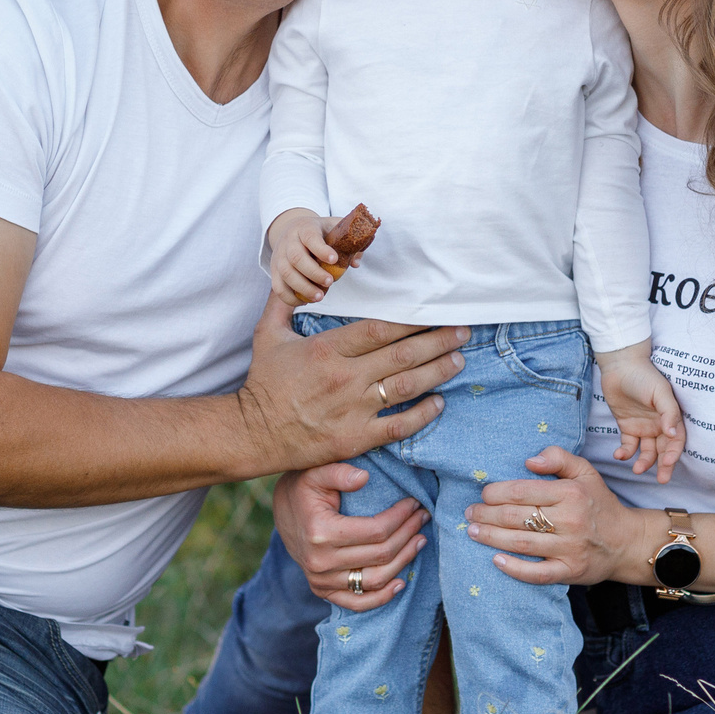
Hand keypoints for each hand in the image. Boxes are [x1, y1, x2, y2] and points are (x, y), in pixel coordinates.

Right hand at [236, 291, 467, 473]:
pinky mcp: (356, 438)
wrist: (252, 433)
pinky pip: (398, 426)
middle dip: (438, 340)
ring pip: (407, 387)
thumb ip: (283, 301)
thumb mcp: (267, 334)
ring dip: (438, 372)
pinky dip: (423, 414)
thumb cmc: (263, 382)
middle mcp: (345, 378)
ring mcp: (352, 410)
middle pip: (403, 354)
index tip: (434, 312)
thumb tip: (292, 275)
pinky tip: (439, 402)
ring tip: (458, 359)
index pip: (380, 329)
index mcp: (327, 349)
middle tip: (462, 331)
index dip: (412, 320)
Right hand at [267, 208, 357, 305]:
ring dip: (303, 288)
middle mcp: (288, 241)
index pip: (310, 237)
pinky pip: (278, 287)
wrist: (292, 229)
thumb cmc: (318, 231)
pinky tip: (305, 301)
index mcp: (305, 228)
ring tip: (320, 296)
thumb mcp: (334, 228)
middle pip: (296, 257)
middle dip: (314, 273)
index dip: (321, 249)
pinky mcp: (274, 270)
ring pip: (286, 274)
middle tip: (330, 282)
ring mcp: (279, 256)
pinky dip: (290, 298)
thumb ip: (348, 242)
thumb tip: (355, 262)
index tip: (334, 259)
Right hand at [274, 462, 426, 611]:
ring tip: (419, 540)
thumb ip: (339, 471)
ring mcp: (320, 580)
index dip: (401, 517)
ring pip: (375, 579)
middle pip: (380, 554)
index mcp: (320, 532)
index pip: (376, 531)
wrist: (282, 511)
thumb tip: (364, 479)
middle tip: (422, 517)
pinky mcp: (322, 590)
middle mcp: (320, 561)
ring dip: (404, 561)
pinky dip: (382, 597)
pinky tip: (401, 582)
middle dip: (408, 534)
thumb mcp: (316, 471)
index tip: (414, 503)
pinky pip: (357, 603)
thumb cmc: (304, 488)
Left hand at [462, 447, 648, 587]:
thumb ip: (558, 458)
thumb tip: (529, 461)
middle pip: (517, 517)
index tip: (483, 495)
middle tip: (470, 514)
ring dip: (492, 538)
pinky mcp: (570, 571)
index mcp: (570, 493)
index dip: (496, 493)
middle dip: (487, 515)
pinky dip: (515, 569)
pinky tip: (496, 561)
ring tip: (473, 532)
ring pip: (522, 543)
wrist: (628, 541)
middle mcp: (570, 520)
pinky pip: (538, 573)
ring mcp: (570, 549)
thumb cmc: (599, 504)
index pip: (522, 491)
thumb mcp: (585, 472)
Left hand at [595, 343, 684, 482]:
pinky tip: (619, 456)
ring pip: (646, 451)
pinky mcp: (627, 427)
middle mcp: (659, 425)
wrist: (620, 365)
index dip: (674, 454)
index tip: (667, 464)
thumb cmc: (644, 375)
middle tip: (662, 481)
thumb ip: (669, 412)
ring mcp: (643, 427)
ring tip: (637, 470)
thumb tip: (673, 433)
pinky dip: (625, 453)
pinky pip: (628, 445)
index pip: (676, 440)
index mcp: (670, 417)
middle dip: (663, 466)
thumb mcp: (660, 391)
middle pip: (664, 450)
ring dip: (644, 462)